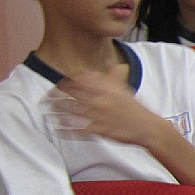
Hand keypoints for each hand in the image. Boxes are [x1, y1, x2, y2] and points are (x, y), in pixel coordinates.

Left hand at [50, 70, 172, 147]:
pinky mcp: (99, 130)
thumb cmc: (137, 109)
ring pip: (70, 111)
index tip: (58, 83)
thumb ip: (114, 78)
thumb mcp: (126, 90)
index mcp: (107, 88)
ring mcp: (99, 115)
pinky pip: (77, 130)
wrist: (148, 128)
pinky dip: (64, 130)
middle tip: (45, 97)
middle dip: (55, 95)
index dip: (66, 81)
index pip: (81, 80)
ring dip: (56, 111)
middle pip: (72, 93)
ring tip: (46, 111)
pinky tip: (56, 129)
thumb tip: (111, 64)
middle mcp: (101, 99)